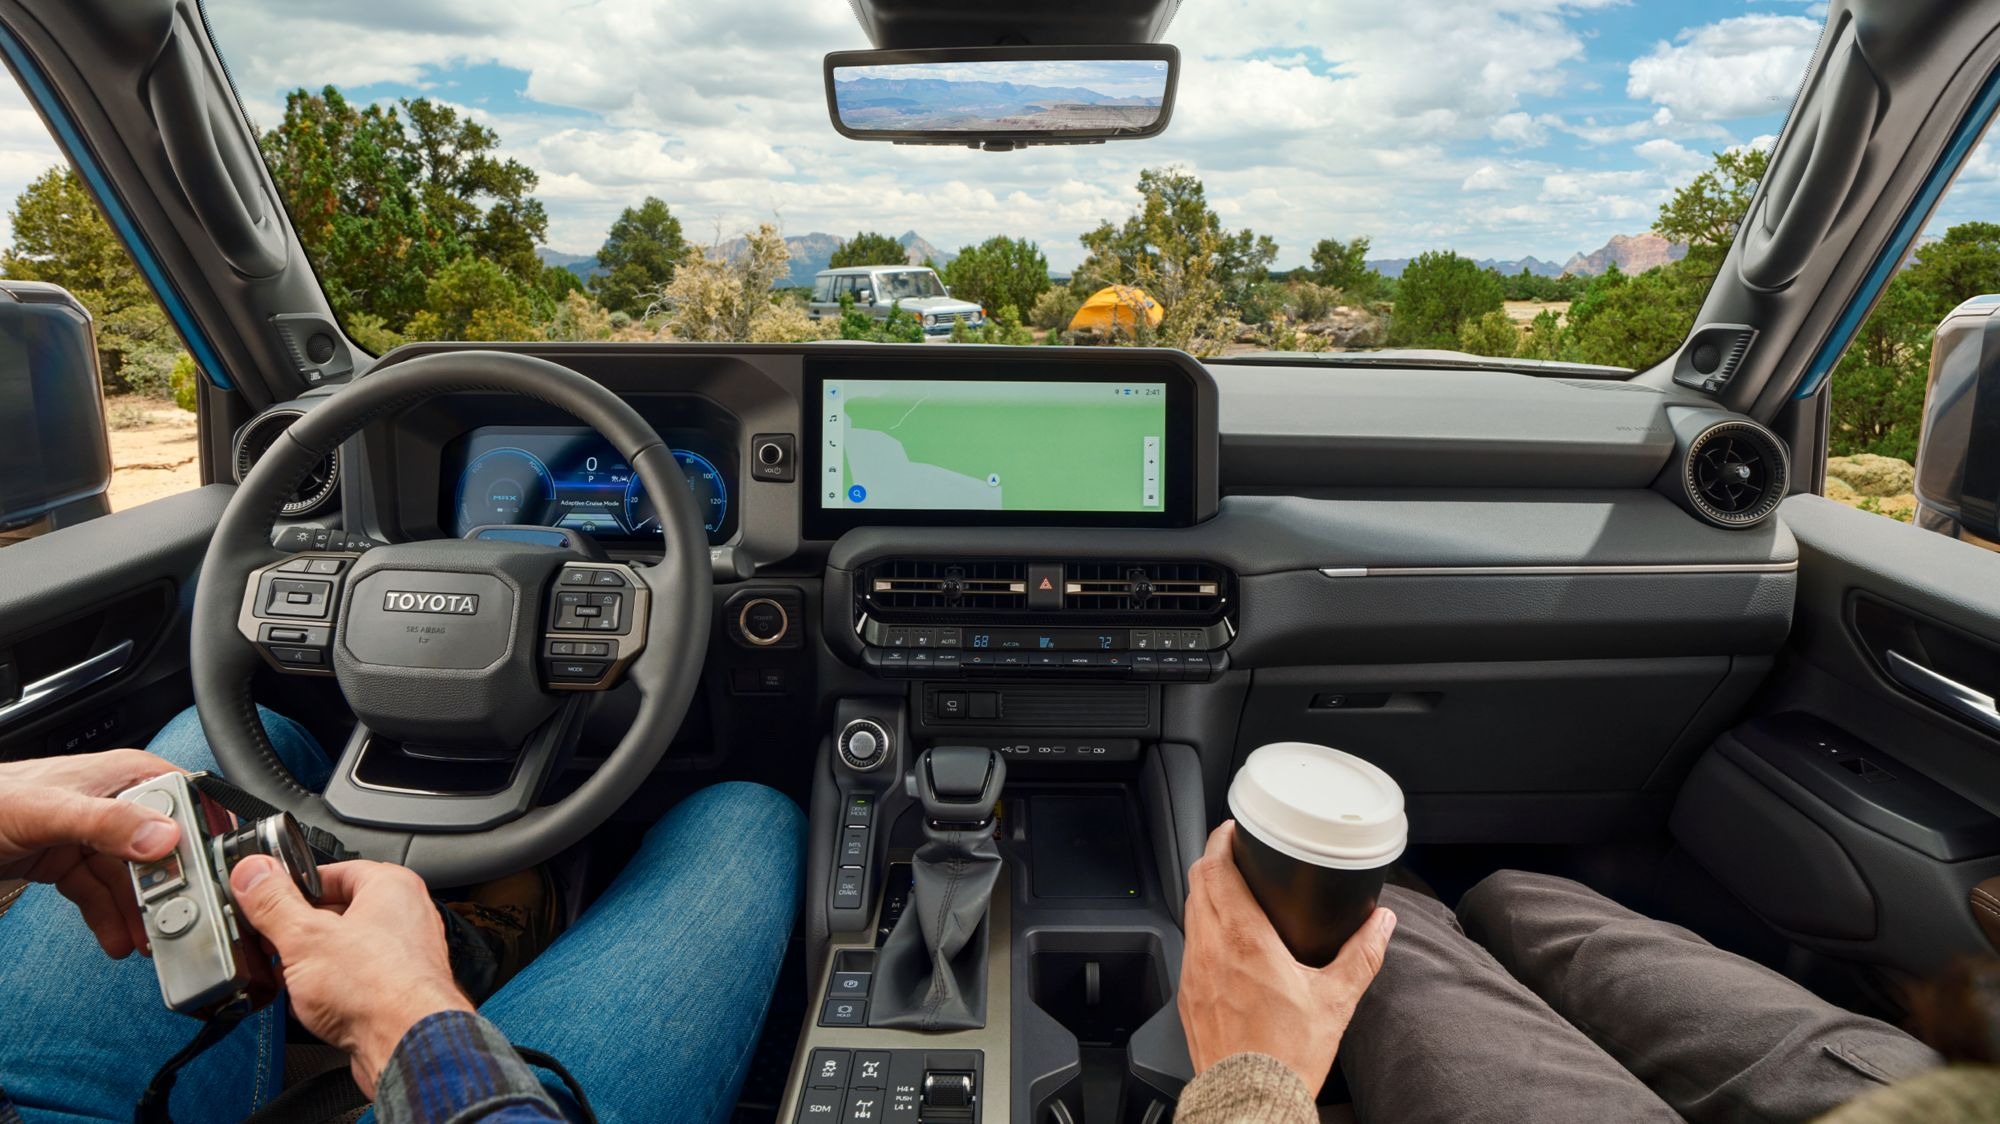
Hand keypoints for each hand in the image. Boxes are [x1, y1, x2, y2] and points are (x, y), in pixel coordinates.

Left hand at [0, 749, 183, 956]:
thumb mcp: (48, 811)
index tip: (203, 877)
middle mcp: (115, 802)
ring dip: (139, 912)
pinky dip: (109, 917)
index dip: (198, 840)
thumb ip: (107, 822)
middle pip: (160, 848)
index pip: (183, 803)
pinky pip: (100, 892)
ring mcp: (93, 834)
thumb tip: (164, 838)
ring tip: (144, 941)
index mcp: (124, 775)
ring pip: (131, 878)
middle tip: (172, 920)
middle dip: (168, 887)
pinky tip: (116, 938)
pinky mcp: (70, 859)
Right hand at [231, 856, 471, 1097]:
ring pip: (345, 950)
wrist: (408, 1045)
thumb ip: (274, 903)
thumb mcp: (305, 937)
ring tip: (288, 976)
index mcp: (392, 887)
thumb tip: (253, 873)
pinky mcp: (397, 991)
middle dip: (300, 931)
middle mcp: (405, 917)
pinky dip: (330, 990)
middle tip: (272, 943)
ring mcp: (404, 956)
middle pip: (338, 912)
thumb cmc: (379, 989)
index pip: (335, 870)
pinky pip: (355, 981)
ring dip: (312, 964)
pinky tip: (309, 1004)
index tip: (266, 900)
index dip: (295, 887)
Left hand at [1178, 820, 1396, 1095]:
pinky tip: (1221, 940)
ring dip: (1205, 894)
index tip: (1234, 830)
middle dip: (1213, 860)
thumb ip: (1362, 954)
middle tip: (1232, 852)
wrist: (1250, 1099)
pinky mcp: (1187, 996)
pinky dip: (1201, 929)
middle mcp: (1211, 950)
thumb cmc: (1288, 1055)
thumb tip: (1383, 924)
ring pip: (1189, 914)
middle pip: (1197, 884)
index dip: (1222, 841)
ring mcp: (1193, 973)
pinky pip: (1188, 947)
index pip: (1218, 870)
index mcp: (1244, 941)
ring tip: (1228, 890)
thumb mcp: (1336, 1000)